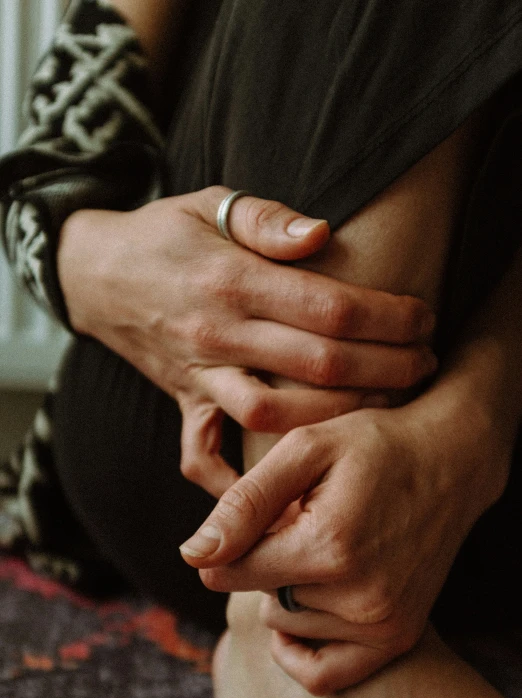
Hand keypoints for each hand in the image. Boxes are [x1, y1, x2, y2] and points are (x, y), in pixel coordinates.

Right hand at [58, 186, 434, 496]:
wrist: (96, 274)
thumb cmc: (163, 235)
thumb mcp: (211, 203)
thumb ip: (267, 219)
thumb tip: (322, 234)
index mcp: (231, 281)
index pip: (328, 307)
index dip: (387, 316)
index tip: (422, 318)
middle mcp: (217, 334)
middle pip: (317, 364)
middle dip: (386, 368)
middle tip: (425, 363)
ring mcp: (200, 375)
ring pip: (275, 414)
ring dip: (337, 416)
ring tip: (383, 403)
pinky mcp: (186, 401)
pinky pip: (203, 454)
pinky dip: (236, 480)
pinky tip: (280, 481)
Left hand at [180, 385, 508, 692]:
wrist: (448, 461)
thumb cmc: (372, 445)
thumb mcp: (304, 450)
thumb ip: (245, 504)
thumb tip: (194, 556)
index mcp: (327, 546)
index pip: (231, 572)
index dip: (228, 544)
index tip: (250, 520)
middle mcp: (358, 597)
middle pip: (261, 597)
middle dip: (268, 561)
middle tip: (305, 521)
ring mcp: (382, 624)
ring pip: (288, 625)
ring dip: (292, 590)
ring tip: (326, 545)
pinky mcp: (397, 637)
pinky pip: (323, 674)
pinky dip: (301, 648)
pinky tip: (308, 606)